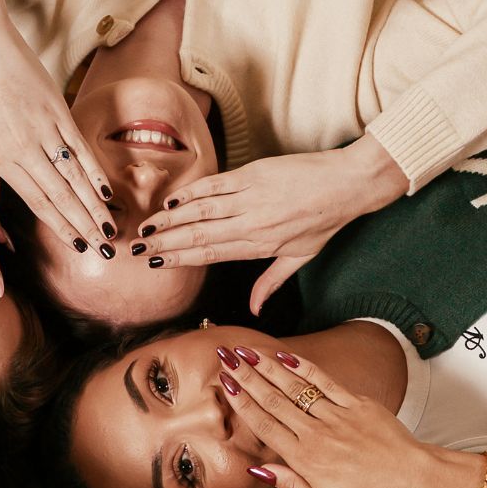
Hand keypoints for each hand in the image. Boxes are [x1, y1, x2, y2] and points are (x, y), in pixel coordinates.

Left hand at [0, 15, 115, 253]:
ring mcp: (45, 131)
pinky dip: (95, 172)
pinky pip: (80, 149)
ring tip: (110, 228)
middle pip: (61, 197)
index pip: (37, 203)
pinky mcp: (59, 112)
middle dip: (84, 226)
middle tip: (103, 248)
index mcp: (3, 159)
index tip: (78, 247)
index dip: (60, 228)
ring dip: (94, 207)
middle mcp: (26, 150)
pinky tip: (106, 192)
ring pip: (75, 178)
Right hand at [137, 136, 408, 314]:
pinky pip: (216, 185)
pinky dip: (192, 192)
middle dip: (166, 243)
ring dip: (171, 220)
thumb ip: (270, 284)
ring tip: (146, 227)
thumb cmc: (324, 222)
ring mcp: (252, 198)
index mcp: (260, 247)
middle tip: (138, 248)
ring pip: (202, 211)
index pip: (212, 255)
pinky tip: (172, 201)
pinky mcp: (254, 175)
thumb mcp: (299, 259)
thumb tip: (253, 312)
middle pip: (200, 236)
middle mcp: (252, 225)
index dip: (181, 260)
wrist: (348, 185)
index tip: (156, 264)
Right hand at [218, 346, 441, 487]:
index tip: (225, 384)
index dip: (242, 403)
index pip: (265, 425)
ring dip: (269, 367)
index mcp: (304, 459)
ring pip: (296, 387)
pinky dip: (305, 368)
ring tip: (248, 352)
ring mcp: (337, 415)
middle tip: (227, 358)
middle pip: (274, 400)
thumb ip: (290, 486)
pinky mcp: (357, 404)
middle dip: (247, 377)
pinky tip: (287, 356)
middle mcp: (316, 433)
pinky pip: (326, 382)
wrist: (411, 478)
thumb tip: (259, 470)